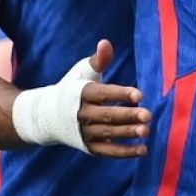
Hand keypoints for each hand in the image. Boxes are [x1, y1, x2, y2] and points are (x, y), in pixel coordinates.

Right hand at [75, 40, 149, 158]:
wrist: (47, 115)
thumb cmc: (72, 88)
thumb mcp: (82, 72)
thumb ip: (98, 60)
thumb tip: (106, 43)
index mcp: (81, 93)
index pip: (102, 93)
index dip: (120, 94)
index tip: (139, 94)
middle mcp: (81, 114)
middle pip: (107, 115)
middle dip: (128, 115)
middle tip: (148, 115)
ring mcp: (84, 132)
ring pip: (108, 134)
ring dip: (128, 133)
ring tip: (147, 131)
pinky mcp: (89, 147)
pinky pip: (108, 151)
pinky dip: (125, 152)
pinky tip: (143, 149)